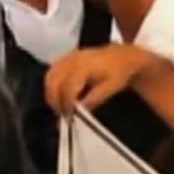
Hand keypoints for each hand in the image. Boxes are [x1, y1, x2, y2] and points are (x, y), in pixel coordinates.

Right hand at [44, 44, 158, 113]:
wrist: (124, 57)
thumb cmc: (119, 72)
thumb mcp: (111, 88)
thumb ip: (95, 98)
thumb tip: (80, 110)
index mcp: (85, 65)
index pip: (69, 86)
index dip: (67, 103)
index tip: (69, 116)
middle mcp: (73, 59)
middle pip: (54, 81)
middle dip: (55, 100)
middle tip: (62, 115)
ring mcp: (68, 56)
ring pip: (50, 76)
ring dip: (51, 94)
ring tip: (59, 107)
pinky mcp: (65, 57)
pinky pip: (52, 72)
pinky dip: (51, 86)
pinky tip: (59, 96)